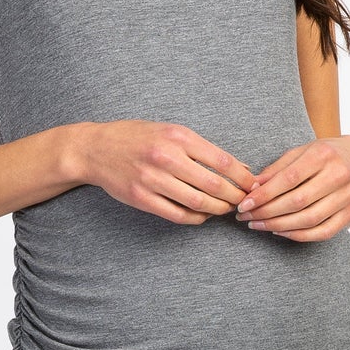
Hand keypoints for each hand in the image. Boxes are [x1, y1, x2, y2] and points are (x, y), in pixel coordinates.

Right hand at [73, 121, 253, 224]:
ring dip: (218, 209)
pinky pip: (178, 215)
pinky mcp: (142, 198)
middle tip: (243, 201)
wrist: (96, 149)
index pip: (222, 160)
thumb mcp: (170, 131)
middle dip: (234, 196)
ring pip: (198, 202)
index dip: (243, 177)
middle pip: (213, 185)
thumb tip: (238, 166)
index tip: (253, 185)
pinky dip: (196, 218)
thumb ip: (201, 148)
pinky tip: (203, 215)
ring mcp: (153, 180)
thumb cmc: (138, 137)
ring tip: (225, 209)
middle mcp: (166, 157)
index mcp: (178, 136)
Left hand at [236, 135, 349, 240]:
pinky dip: (298, 235)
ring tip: (258, 225)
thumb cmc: (325, 155)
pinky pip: (323, 232)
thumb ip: (277, 169)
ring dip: (278, 226)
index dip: (264, 194)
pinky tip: (279, 232)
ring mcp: (348, 196)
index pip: (289, 179)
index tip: (244, 204)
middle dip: (267, 212)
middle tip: (246, 217)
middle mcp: (339, 175)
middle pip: (297, 201)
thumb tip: (251, 187)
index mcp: (324, 155)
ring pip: (309, 219)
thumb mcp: (301, 152)